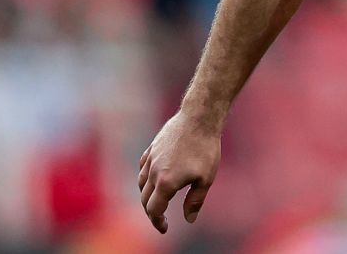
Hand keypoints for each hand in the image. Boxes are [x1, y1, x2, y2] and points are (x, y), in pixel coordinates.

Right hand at [138, 111, 220, 233]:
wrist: (199, 118)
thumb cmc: (205, 148)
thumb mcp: (206, 178)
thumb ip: (195, 201)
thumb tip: (189, 219)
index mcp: (165, 183)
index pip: (154, 210)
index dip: (158, 222)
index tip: (165, 228)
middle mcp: (153, 172)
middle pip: (145, 199)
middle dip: (152, 212)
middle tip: (162, 218)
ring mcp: (151, 158)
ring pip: (141, 183)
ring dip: (147, 195)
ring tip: (159, 200)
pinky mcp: (152, 147)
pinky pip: (143, 167)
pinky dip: (145, 177)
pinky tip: (153, 178)